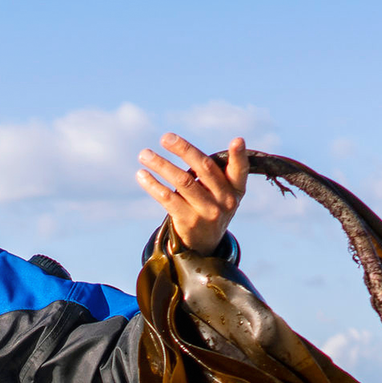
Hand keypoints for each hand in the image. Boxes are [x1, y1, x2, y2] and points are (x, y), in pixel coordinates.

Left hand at [137, 133, 247, 254]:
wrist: (205, 244)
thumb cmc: (212, 207)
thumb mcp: (223, 192)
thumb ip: (215, 172)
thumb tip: (185, 146)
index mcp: (236, 189)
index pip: (240, 170)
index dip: (239, 155)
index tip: (237, 140)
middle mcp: (225, 200)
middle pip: (204, 169)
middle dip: (184, 149)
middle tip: (165, 138)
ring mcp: (207, 212)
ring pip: (182, 181)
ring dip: (161, 165)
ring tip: (144, 154)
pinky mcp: (189, 222)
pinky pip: (168, 199)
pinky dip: (153, 185)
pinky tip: (142, 175)